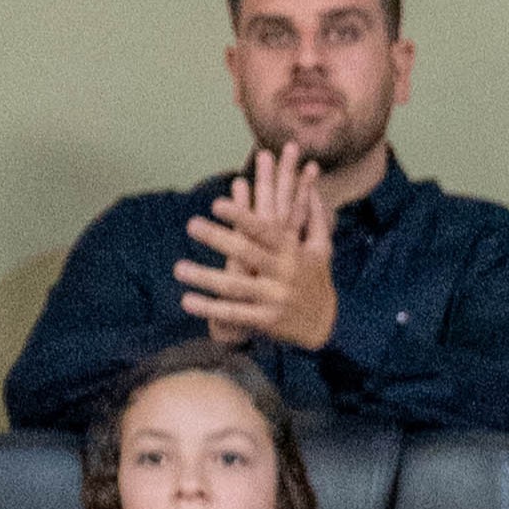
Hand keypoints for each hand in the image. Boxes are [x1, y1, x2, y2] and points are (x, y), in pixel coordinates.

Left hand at [177, 147, 339, 352]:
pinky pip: (234, 314)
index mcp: (293, 251)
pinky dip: (210, 309)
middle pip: (247, 253)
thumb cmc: (316, 279)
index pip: (265, 230)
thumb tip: (313, 185)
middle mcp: (283, 272)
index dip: (242, 216)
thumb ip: (314, 216)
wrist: (329, 324)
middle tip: (191, 224)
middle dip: (218, 238)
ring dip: (206, 276)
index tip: (216, 203)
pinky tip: (186, 300)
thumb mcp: (322, 248)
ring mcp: (274, 297)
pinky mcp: (267, 320)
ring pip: (235, 286)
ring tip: (178, 267)